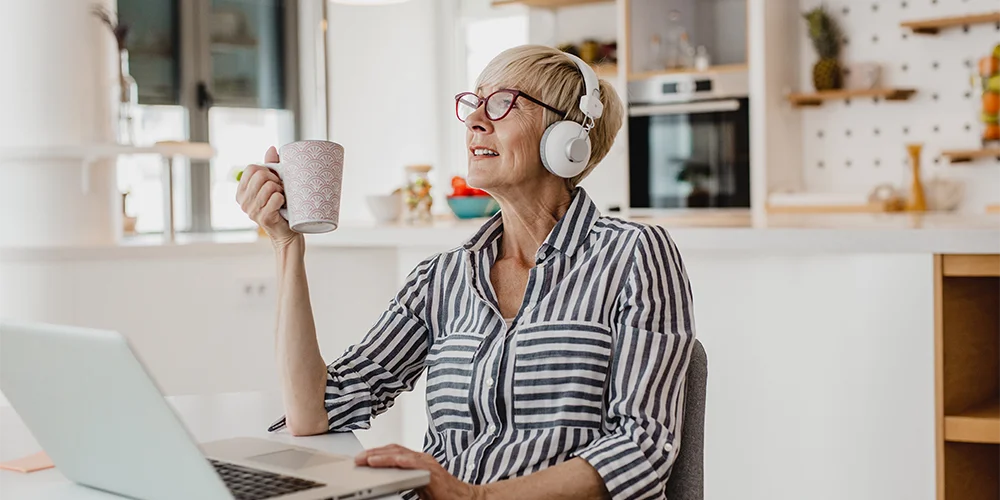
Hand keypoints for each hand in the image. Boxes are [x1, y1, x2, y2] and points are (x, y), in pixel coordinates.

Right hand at [236, 146, 298, 248]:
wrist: (288, 232)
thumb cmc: (281, 206)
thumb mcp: (274, 183)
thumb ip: (271, 166)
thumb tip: (271, 148)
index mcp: (242, 192)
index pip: (251, 168)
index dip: (266, 171)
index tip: (273, 180)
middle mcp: (243, 202)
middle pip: (260, 175)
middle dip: (275, 179)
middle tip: (279, 190)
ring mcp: (252, 211)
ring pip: (269, 186)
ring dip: (280, 190)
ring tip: (281, 198)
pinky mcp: (264, 218)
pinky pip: (276, 198)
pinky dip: (283, 199)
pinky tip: (282, 206)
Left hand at [356, 444, 484, 499]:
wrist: (464, 499)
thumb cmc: (443, 494)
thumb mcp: (418, 485)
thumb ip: (404, 480)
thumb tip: (386, 482)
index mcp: (417, 462)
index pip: (394, 452)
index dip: (377, 453)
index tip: (362, 457)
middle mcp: (421, 459)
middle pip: (394, 450)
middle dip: (374, 452)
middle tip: (358, 458)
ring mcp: (427, 463)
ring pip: (400, 454)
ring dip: (381, 455)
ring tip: (366, 459)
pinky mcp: (432, 472)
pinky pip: (413, 463)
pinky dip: (399, 461)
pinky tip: (389, 461)